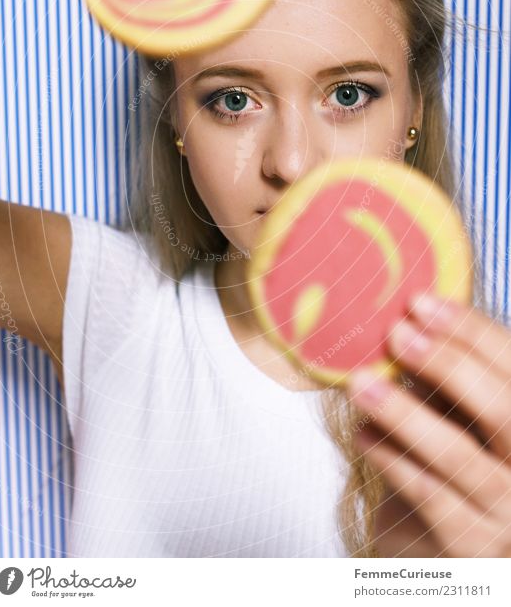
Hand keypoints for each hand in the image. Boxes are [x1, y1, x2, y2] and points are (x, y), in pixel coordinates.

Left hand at [346, 293, 510, 556]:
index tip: (420, 302)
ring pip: (460, 455)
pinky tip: (363, 434)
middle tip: (396, 334)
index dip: (473, 332)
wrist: (443, 547)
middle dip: (448, 365)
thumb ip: (451, 377)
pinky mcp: (474, 553)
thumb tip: (408, 315)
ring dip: (404, 412)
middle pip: (505, 410)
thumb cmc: (454, 462)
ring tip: (359, 382)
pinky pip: (430, 497)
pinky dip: (392, 460)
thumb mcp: (463, 414)